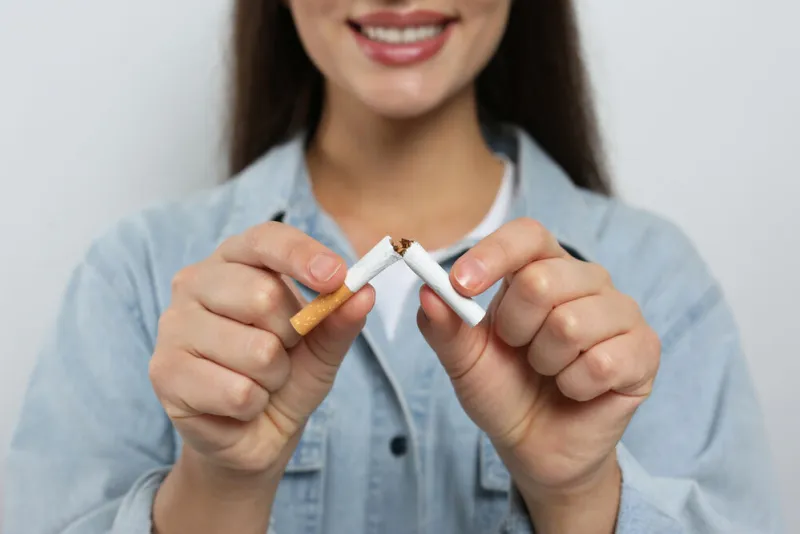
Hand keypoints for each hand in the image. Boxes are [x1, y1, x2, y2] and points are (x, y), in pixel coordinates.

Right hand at [149, 222, 373, 477]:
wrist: (253, 435)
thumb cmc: (285, 376)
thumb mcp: (322, 347)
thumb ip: (340, 320)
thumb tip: (364, 293)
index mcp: (235, 261)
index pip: (266, 239)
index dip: (302, 255)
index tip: (337, 276)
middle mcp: (195, 283)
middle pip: (264, 295)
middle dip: (292, 335)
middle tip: (282, 351)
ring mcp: (174, 326)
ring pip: (256, 350)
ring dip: (274, 377)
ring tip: (259, 381)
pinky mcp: (164, 372)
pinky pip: (237, 391)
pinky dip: (253, 405)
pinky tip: (238, 405)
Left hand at [417, 218, 659, 526]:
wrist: (536, 444)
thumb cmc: (504, 389)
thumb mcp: (463, 359)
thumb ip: (444, 325)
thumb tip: (427, 292)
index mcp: (542, 267)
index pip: (527, 235)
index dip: (494, 255)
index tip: (462, 285)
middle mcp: (586, 280)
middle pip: (542, 280)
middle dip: (515, 328)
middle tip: (519, 350)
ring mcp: (621, 312)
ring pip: (571, 323)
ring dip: (546, 362)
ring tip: (548, 371)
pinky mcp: (644, 350)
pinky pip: (601, 362)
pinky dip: (574, 385)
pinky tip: (575, 389)